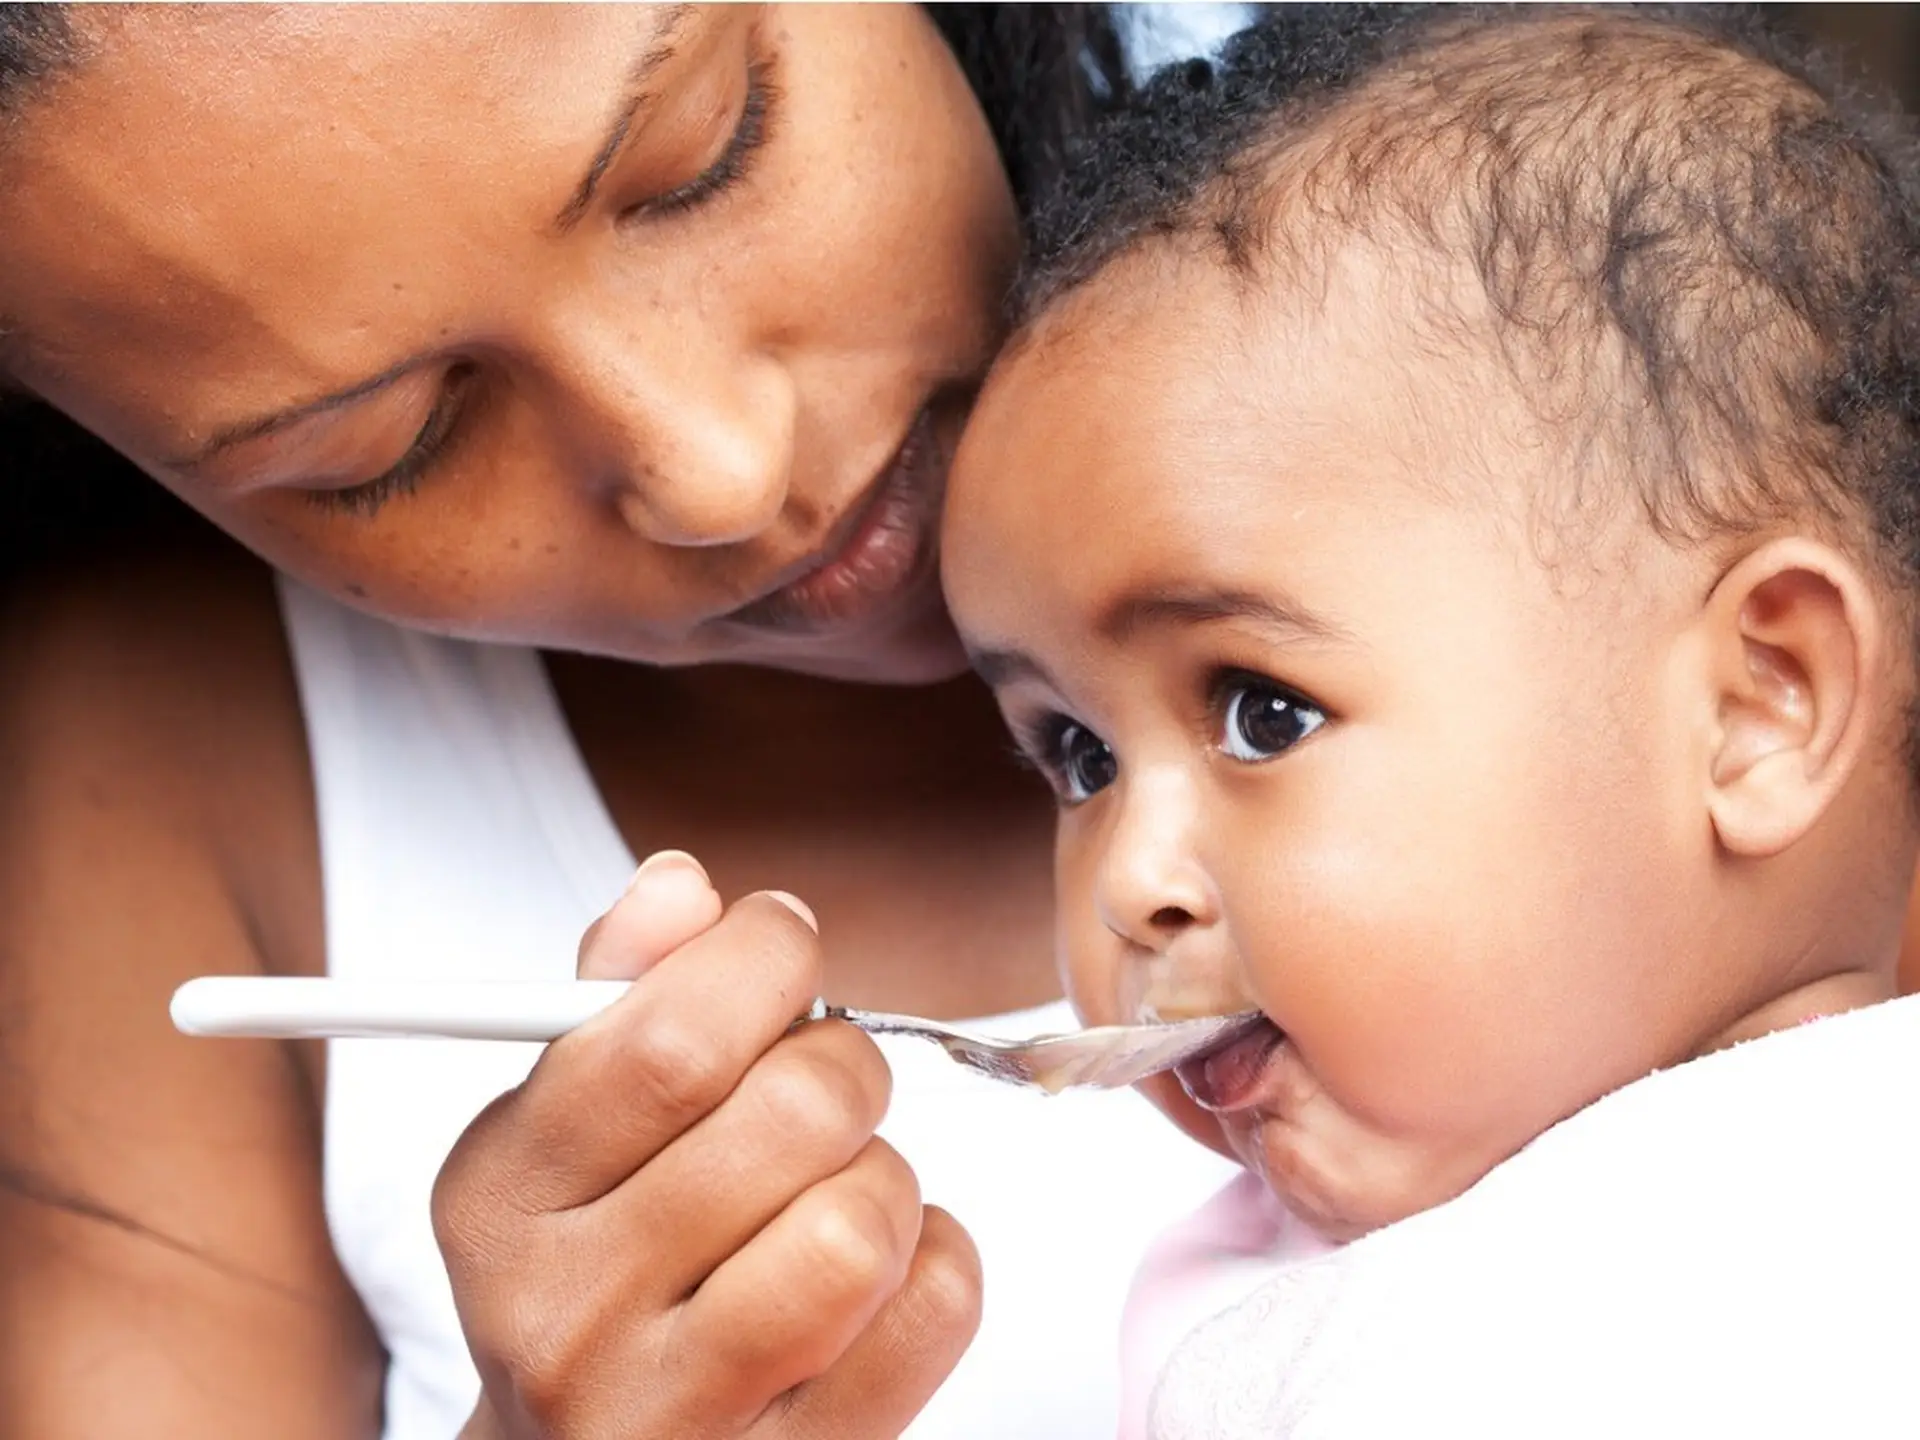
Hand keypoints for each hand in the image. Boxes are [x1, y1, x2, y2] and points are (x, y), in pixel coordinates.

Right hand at [435, 852, 981, 1439]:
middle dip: (841, 1063)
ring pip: (866, 1220)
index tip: (783, 941)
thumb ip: (621, 991)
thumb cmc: (599, 1262)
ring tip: (833, 1190)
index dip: (765, 954)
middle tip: (817, 1084)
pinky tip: (877, 1272)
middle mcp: (567, 1314)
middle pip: (795, 1113)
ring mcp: (674, 1414)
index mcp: (502, 1196)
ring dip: (884, 1175)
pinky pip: (934, 1310)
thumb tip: (682, 884)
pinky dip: (936, 1259)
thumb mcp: (567, 1127)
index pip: (671, 1037)